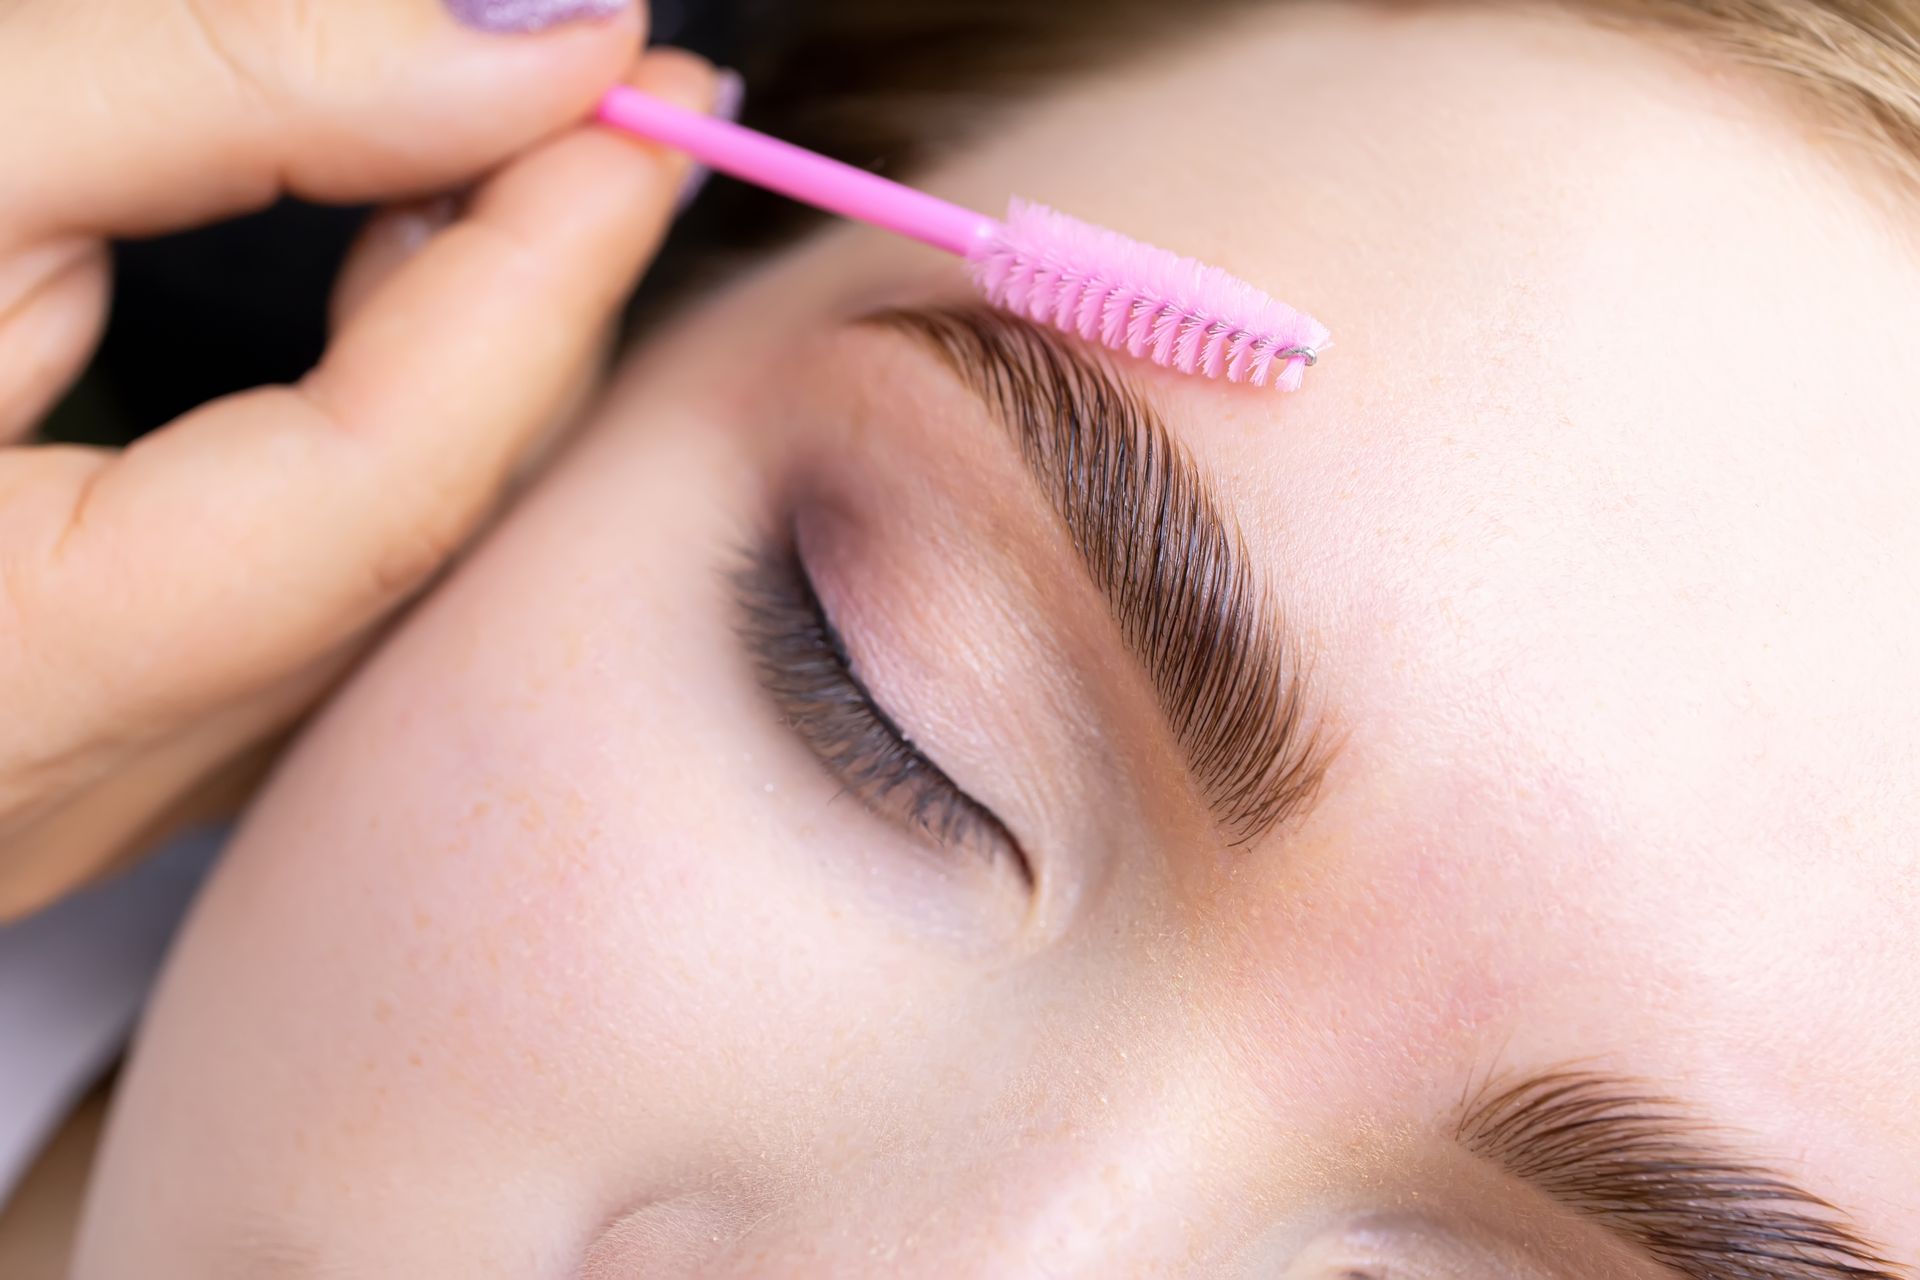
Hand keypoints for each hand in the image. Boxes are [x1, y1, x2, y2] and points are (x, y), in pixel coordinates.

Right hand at [0, 0, 714, 917]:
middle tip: (608, 115)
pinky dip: (359, 435)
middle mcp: (72, 777)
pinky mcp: (53, 739)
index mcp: (26, 672)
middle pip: (418, 525)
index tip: (656, 98)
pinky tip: (362, 303)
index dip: (554, 262)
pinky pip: (286, 590)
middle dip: (529, 303)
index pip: (404, 462)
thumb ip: (221, 92)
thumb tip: (521, 38)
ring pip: (369, 567)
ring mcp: (67, 783)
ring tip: (501, 174)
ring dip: (455, 361)